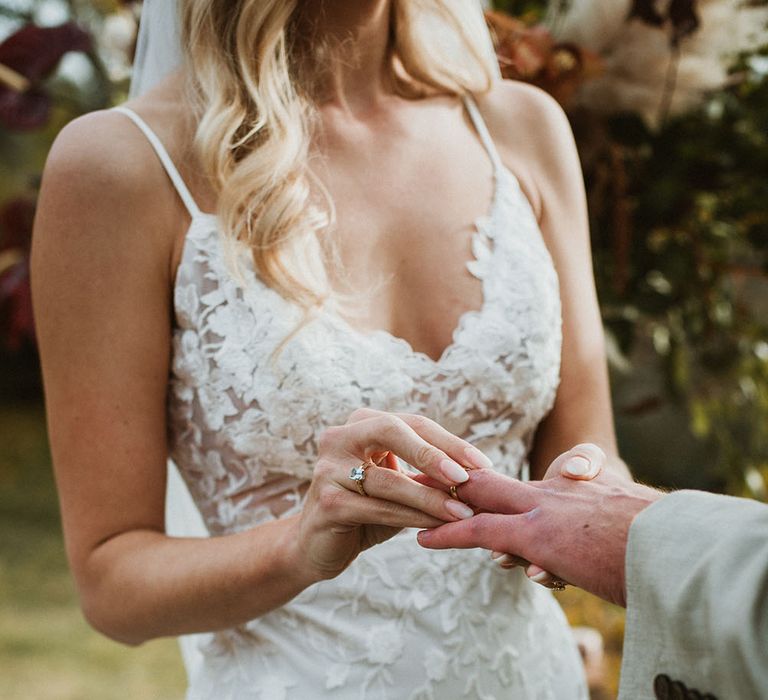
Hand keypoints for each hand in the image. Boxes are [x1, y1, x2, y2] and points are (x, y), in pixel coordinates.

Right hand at [294, 408, 491, 581]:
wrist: (316, 545)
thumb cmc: (365, 510)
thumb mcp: (398, 485)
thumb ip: (426, 476)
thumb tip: (479, 476)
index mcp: (361, 423)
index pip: (412, 423)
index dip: (450, 442)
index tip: (483, 464)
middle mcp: (339, 437)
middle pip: (393, 431)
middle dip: (434, 454)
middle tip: (466, 478)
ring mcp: (328, 468)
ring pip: (389, 478)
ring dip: (430, 498)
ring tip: (462, 513)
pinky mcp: (327, 502)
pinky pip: (378, 508)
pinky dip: (412, 518)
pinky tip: (436, 527)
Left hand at [416, 448, 662, 606]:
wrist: (681, 549)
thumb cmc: (661, 545)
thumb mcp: (626, 529)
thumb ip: (598, 532)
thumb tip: (573, 550)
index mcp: (576, 491)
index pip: (524, 482)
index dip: (492, 478)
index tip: (463, 475)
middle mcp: (555, 492)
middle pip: (491, 480)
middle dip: (451, 476)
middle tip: (414, 469)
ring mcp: (545, 511)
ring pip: (480, 499)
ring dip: (441, 502)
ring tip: (406, 498)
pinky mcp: (539, 536)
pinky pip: (482, 531)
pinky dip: (449, 535)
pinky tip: (422, 541)